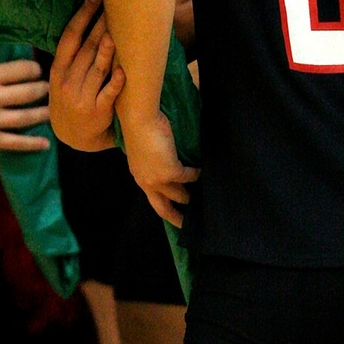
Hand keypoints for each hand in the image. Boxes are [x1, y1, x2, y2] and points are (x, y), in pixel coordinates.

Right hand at [0, 60, 49, 153]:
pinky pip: (15, 142)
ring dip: (43, 114)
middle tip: (50, 90)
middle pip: (28, 92)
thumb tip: (17, 74)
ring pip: (26, 116)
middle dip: (43, 90)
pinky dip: (33, 143)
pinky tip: (46, 143)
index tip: (39, 72)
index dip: (34, 69)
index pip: (20, 69)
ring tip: (52, 111)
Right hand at [50, 0, 124, 150]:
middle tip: (115, 4)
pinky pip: (108, 94)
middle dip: (101, 24)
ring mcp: (82, 98)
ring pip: (97, 69)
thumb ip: (71, 57)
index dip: (82, 16)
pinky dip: (116, 82)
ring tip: (118, 31)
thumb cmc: (72, 100)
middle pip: (86, 48)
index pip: (70, 37)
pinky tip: (124, 70)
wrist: (74, 139)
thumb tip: (86, 20)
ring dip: (107, 50)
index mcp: (58, 71)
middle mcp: (67, 83)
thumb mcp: (62, 80)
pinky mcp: (98, 112)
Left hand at [120, 109, 199, 226]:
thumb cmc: (141, 127)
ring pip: (178, 195)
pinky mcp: (170, 171)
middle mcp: (146, 182)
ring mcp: (157, 178)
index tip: (175, 216)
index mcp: (139, 176)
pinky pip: (188, 177)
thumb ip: (155, 161)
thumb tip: (166, 161)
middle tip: (188, 225)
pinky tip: (204, 172)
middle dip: (176, 218)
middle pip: (162, 207)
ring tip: (203, 198)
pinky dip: (197, 175)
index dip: (165, 208)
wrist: (140, 119)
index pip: (153, 199)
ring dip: (191, 197)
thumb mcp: (146, 150)